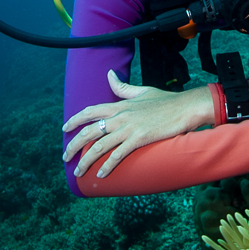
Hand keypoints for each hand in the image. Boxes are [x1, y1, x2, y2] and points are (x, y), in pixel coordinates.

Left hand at [62, 71, 213, 178]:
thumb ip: (123, 87)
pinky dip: (107, 166)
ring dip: (85, 161)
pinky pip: (118, 155)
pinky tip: (101, 175)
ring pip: (99, 146)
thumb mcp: (142, 91)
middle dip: (73, 145)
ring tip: (78, 172)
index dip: (75, 120)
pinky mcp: (138, 139)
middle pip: (89, 131)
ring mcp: (128, 128)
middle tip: (65, 157)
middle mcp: (120, 116)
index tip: (65, 129)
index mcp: (120, 105)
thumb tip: (110, 74)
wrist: (184, 108)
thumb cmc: (165, 100)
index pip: (91, 111)